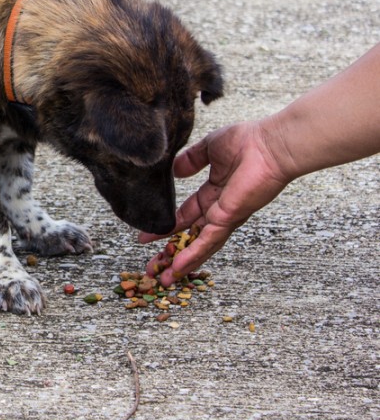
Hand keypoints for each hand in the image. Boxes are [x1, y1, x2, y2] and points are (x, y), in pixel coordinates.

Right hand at [137, 119, 291, 285]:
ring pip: (199, 245)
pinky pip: (207, 241)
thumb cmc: (248, 140)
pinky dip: (193, 255)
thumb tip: (174, 170)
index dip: (169, 226)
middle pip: (191, 236)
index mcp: (216, 193)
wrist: (270, 145)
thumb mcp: (209, 148)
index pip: (187, 215)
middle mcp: (220, 209)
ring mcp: (225, 217)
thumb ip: (190, 160)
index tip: (149, 234)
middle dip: (172, 252)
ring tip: (163, 278)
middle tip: (154, 266)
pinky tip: (178, 268)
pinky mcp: (229, 219)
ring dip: (181, 262)